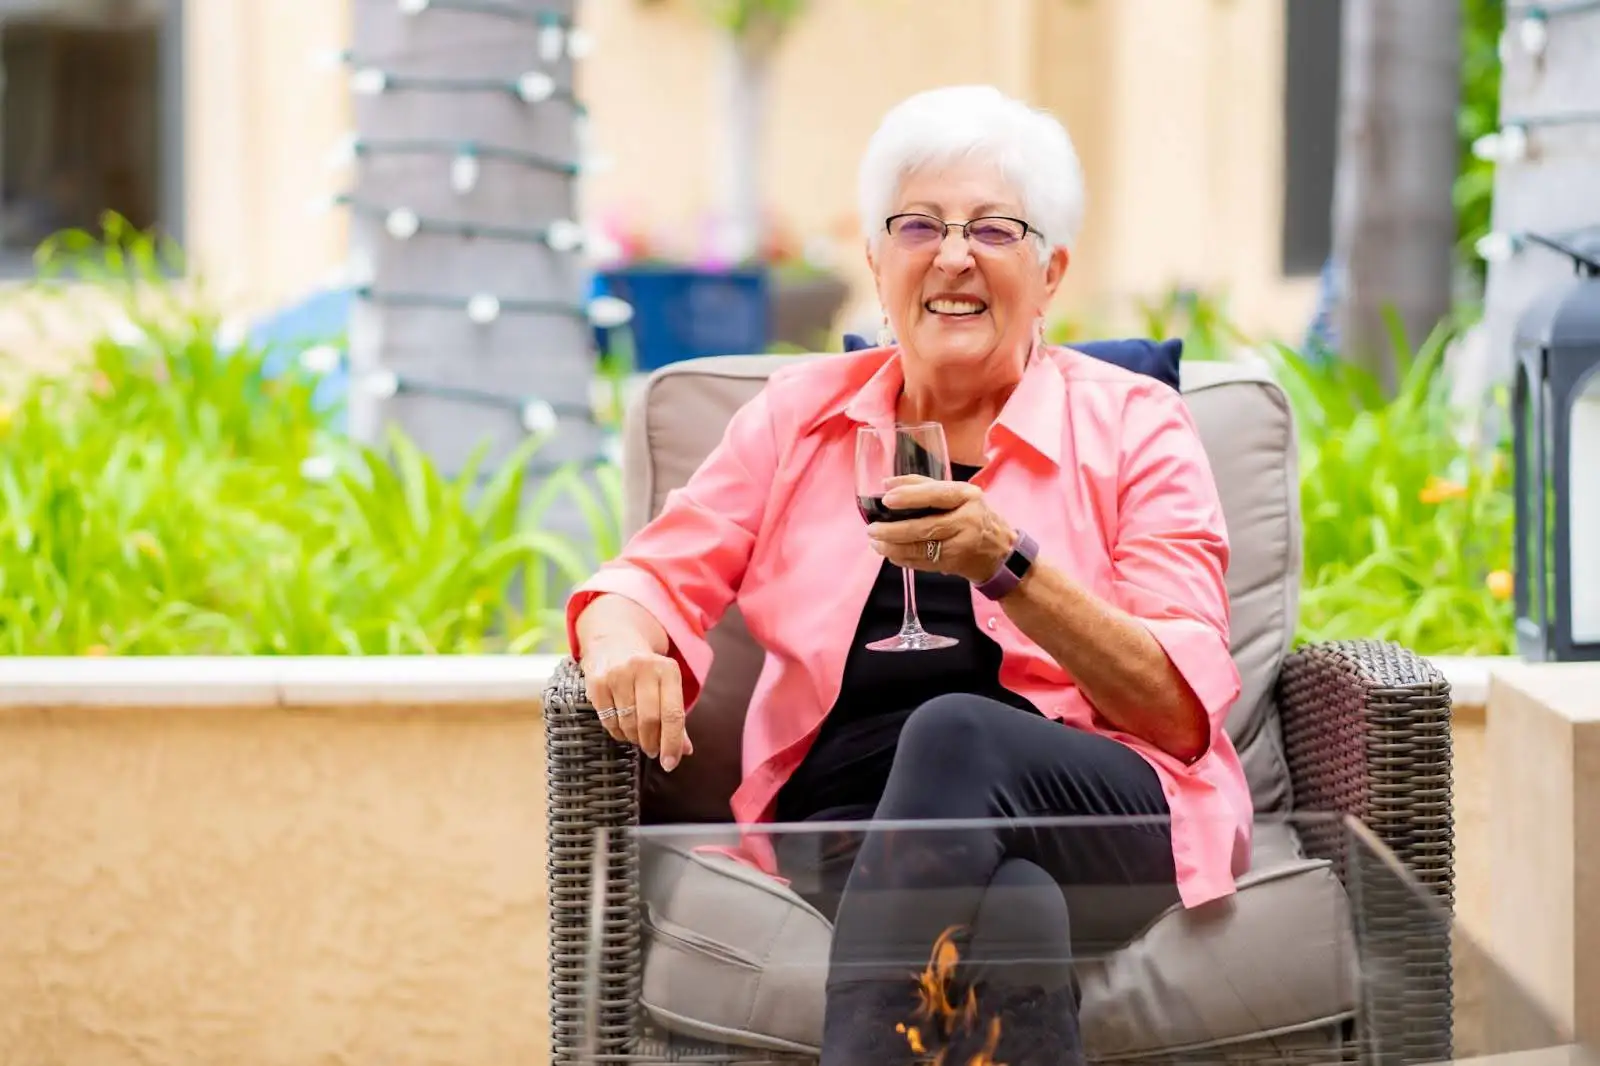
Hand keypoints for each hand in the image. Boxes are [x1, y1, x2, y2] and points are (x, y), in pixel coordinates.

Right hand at [580, 640, 692, 770]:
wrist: (614, 641)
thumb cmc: (646, 673)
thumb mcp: (666, 687)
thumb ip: (676, 719)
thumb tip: (685, 751)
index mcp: (668, 669)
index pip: (673, 714)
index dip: (672, 743)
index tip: (670, 764)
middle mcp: (644, 668)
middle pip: (649, 721)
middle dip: (651, 743)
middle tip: (652, 751)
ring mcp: (618, 673)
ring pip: (628, 723)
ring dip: (634, 738)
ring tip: (637, 737)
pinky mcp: (597, 681)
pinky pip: (608, 720)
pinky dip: (617, 732)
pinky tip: (622, 728)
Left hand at [866, 476, 1016, 584]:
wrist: (1001, 551)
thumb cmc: (974, 516)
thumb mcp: (958, 494)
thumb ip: (923, 485)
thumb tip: (887, 483)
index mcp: (967, 496)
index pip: (936, 495)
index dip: (910, 497)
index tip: (886, 499)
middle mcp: (967, 520)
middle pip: (924, 526)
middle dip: (893, 530)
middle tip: (872, 530)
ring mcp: (962, 544)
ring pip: (921, 548)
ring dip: (893, 548)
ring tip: (876, 543)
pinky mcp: (955, 563)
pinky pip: (923, 563)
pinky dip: (903, 559)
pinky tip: (890, 554)